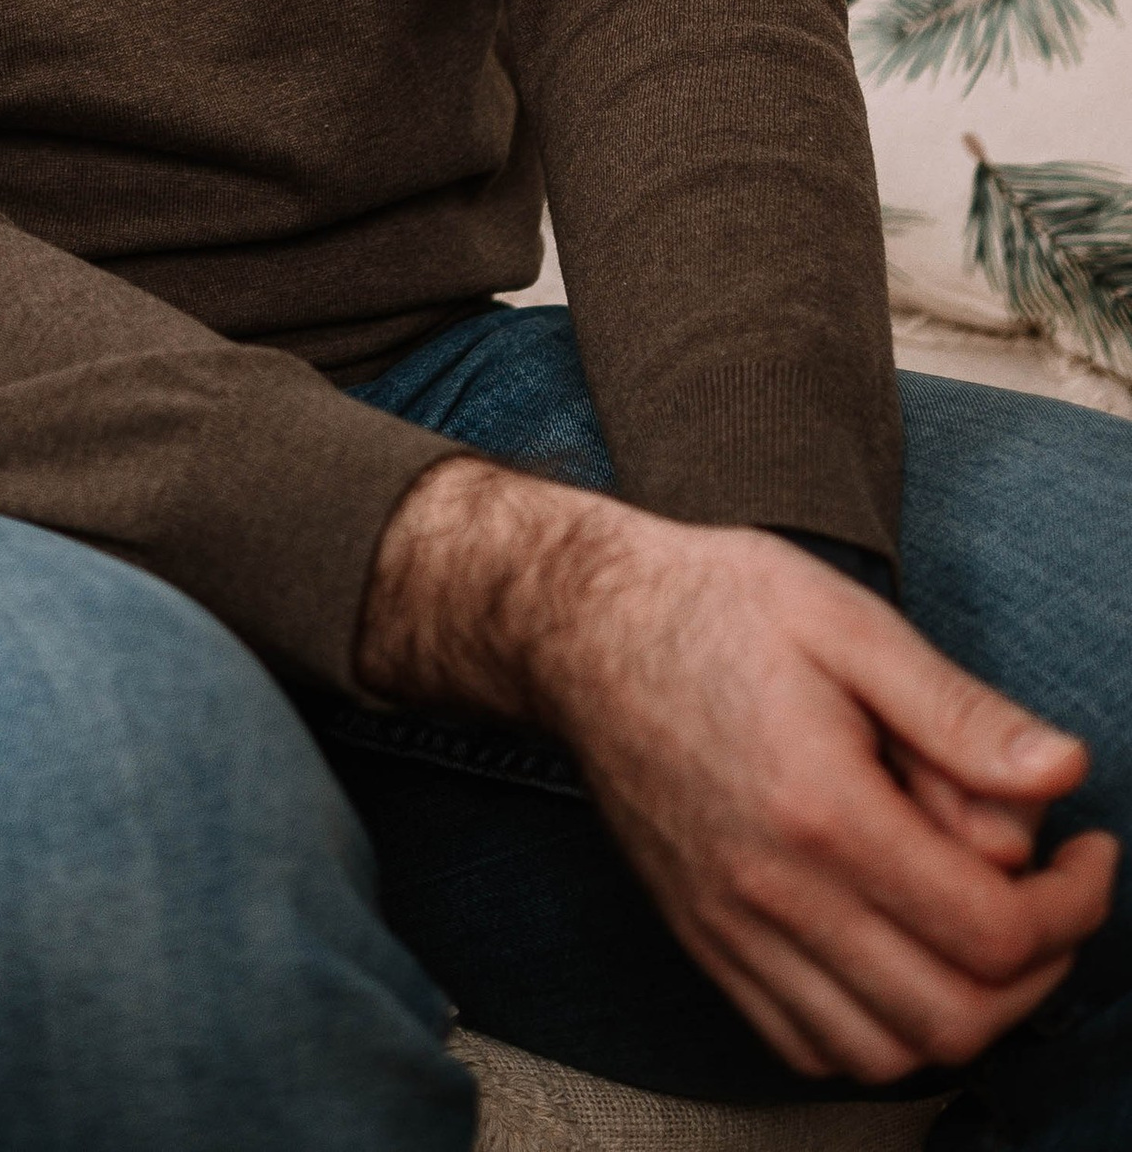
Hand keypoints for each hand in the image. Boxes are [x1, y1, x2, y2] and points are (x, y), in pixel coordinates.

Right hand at [357, 457, 1113, 1084]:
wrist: (576, 626)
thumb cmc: (715, 605)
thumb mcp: (847, 619)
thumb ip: (957, 709)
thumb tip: (1063, 776)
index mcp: (819, 806)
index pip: (991, 930)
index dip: (1072, 906)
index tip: (1089, 851)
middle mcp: (771, 890)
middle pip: (953, 1016)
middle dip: (1037, 972)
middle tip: (1051, 897)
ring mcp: (729, 928)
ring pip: (884, 1052)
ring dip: (963, 1012)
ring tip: (980, 926)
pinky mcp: (702, 940)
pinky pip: (807, 1047)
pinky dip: (877, 1032)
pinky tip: (896, 952)